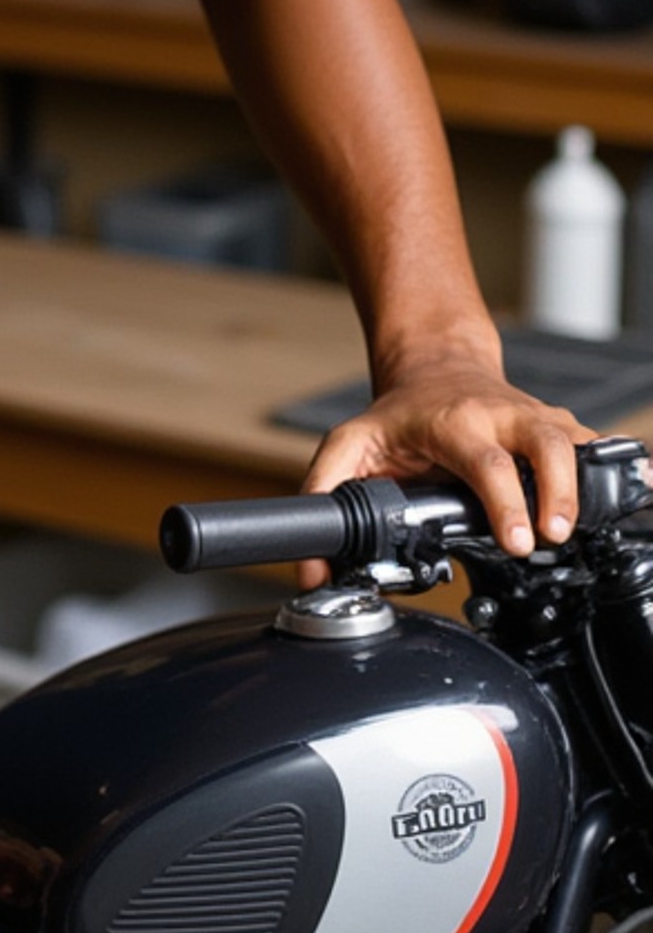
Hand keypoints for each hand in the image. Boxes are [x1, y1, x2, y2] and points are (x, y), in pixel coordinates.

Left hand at [300, 335, 589, 579]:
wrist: (436, 366)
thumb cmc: (399, 415)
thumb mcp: (349, 444)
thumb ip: (323, 495)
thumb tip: (312, 566)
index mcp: (452, 423)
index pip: (486, 462)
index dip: (505, 501)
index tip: (514, 541)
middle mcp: (499, 416)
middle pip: (543, 446)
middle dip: (555, 493)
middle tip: (551, 536)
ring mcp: (532, 418)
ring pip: (572, 442)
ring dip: (583, 485)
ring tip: (576, 528)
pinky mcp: (555, 425)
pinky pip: (593, 442)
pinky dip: (611, 464)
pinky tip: (627, 485)